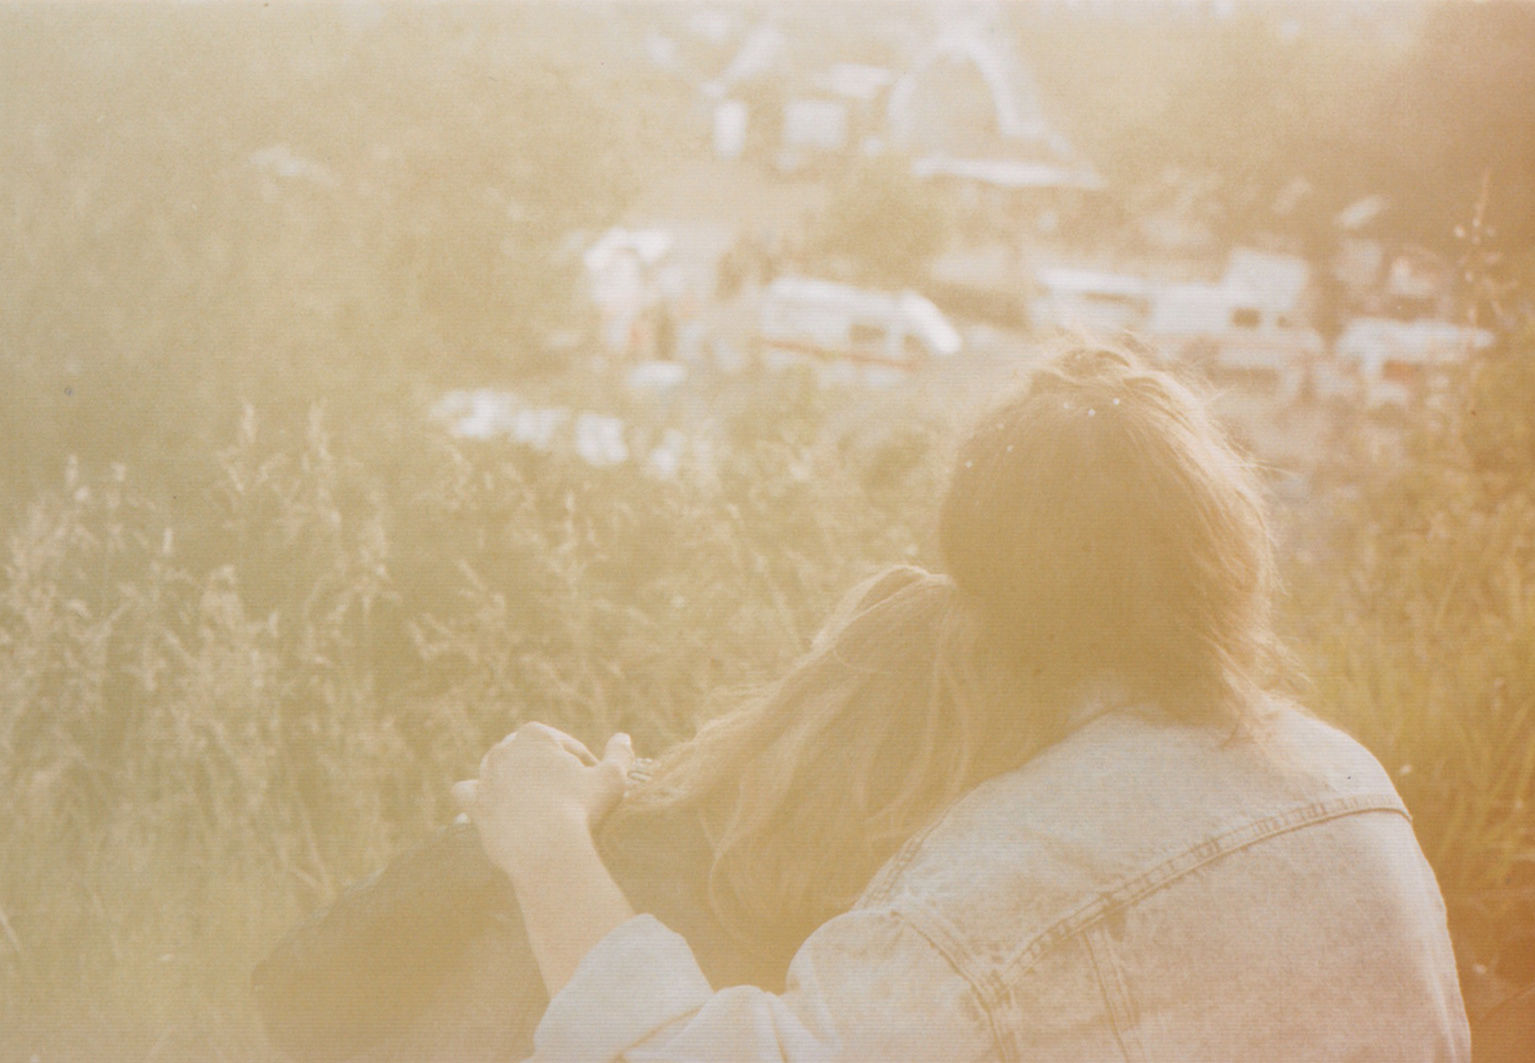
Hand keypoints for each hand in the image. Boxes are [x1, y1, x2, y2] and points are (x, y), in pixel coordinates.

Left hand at [452, 723, 634, 880]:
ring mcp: (485, 776)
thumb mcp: (612, 778)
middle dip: (551, 772)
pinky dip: (477, 795)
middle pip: (534, 757)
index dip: (586, 765)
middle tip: (572, 798)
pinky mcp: (474, 804)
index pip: (566, 746)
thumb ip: (620, 754)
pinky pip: (467, 791)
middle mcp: (504, 749)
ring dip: (517, 781)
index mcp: (535, 734)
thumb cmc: (581, 809)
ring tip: (539, 803)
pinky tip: (494, 804)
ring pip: (500, 770)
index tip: (596, 786)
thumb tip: (623, 737)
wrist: (544, 848)